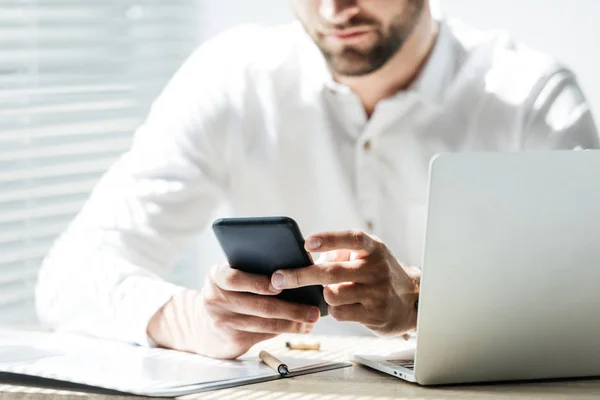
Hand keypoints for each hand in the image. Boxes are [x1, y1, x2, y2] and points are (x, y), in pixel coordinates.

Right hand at [147, 264, 320, 358]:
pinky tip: (299, 327)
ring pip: (264, 323)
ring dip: (292, 323)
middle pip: (258, 305)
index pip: (234, 278)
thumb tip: (293, 271)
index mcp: (216, 277)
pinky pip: (263, 334)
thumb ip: (252, 271)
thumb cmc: (229, 291)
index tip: (278, 286)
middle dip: (290, 308)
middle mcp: (216, 300)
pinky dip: (284, 331)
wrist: (203, 323)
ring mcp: (223, 322)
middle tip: (313, 310)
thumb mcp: (231, 276)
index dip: (256, 283)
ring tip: (311, 320)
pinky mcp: (232, 340)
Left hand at [271, 230, 419, 335]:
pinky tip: (342, 305)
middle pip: (331, 273)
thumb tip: (306, 260)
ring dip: (323, 294)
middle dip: (300, 276)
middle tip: (278, 278)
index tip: (307, 242)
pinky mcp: (374, 315)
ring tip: (330, 291)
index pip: (351, 239)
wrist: (411, 300)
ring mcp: (377, 293)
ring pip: (332, 296)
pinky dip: (333, 310)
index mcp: (373, 249)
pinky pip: (339, 313)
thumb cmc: (376, 273)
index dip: (329, 240)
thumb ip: (339, 254)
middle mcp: (376, 269)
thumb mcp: (365, 256)